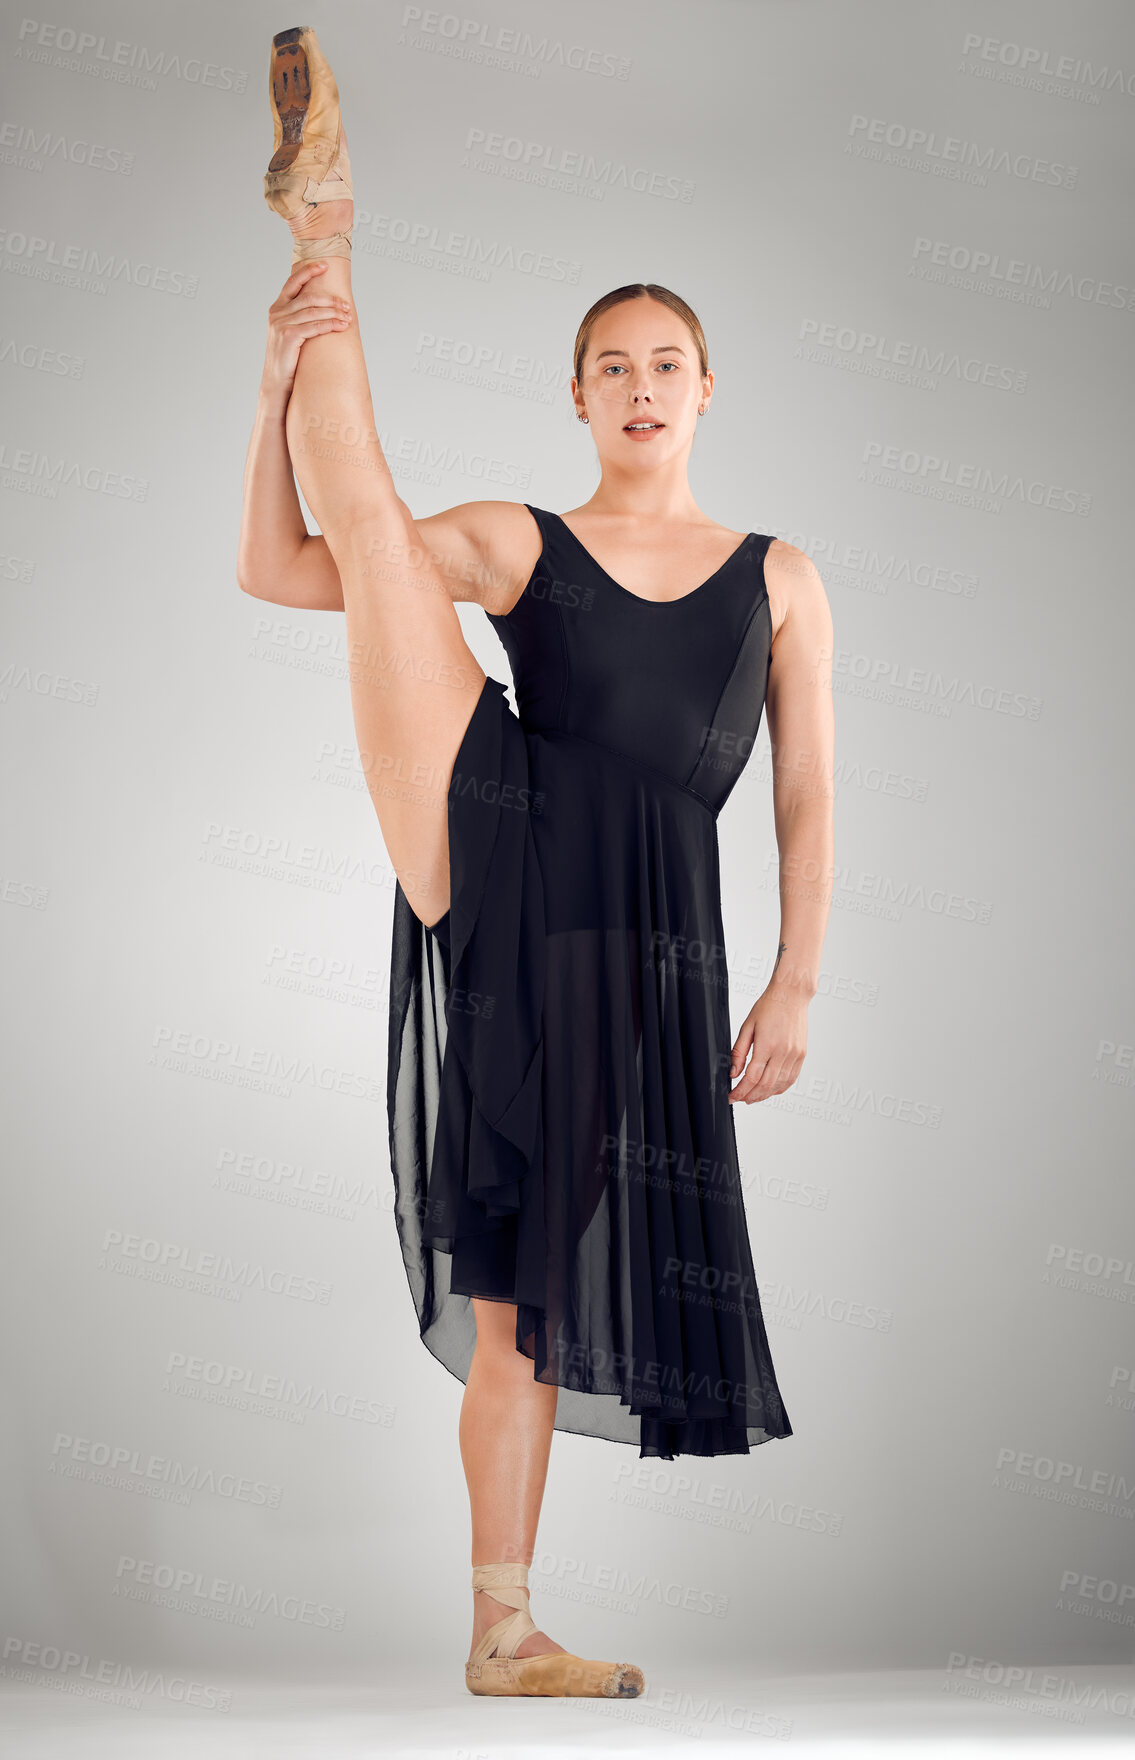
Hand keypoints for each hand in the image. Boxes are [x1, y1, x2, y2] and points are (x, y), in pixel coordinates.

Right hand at [260, 262, 352, 406]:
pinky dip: (330, 325)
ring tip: (348, 318)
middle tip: (347, 306)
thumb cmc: (289, 358)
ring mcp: (280, 323)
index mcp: (277, 307)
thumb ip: (301, 317)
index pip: (293, 282)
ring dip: (334, 313)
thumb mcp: (292, 332)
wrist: (277, 382)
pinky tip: (341, 326)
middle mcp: (277, 312)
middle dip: (331, 300)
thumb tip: (325, 306)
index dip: (309, 271)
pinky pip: (314, 326)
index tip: (325, 265)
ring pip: (313, 311)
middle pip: (308, 297)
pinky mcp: (287, 336)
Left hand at [727, 986, 807, 1103]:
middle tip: (740, 1099)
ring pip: (779, 1085)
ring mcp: (794, 1055)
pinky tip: (770, 1090)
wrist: (791, 996)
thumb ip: (739, 1052)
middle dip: (750, 1096)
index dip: (740, 1091)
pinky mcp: (801, 1055)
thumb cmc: (769, 1007)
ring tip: (753, 1097)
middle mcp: (783, 1052)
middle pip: (765, 1085)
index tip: (732, 1096)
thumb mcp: (747, 1026)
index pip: (751, 1077)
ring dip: (764, 1095)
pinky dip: (779, 1088)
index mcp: (767, 1045)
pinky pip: (791, 1079)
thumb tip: (733, 1072)